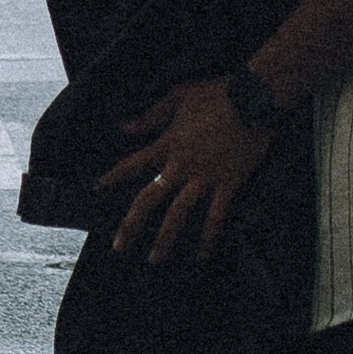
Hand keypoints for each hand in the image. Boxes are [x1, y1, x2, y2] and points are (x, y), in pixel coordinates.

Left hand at [103, 80, 269, 262]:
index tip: (97, 190)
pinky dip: (208, 237)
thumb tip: (125, 129)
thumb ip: (152, 115)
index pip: (133, 164)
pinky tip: (202, 254)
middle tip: (118, 247)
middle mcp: (182, 165)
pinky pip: (216, 216)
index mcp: (168, 144)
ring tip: (155, 259)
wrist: (255, 99)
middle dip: (132, 225)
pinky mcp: (229, 183)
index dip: (113, 178)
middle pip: (150, 199)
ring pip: (179, 214)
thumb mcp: (179, 96)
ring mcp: (206, 177)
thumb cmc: (218, 94)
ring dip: (165, 239)